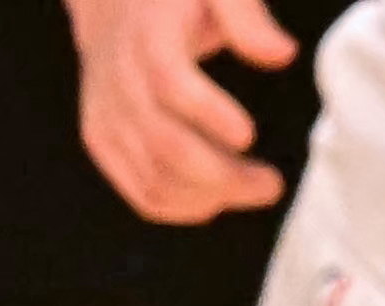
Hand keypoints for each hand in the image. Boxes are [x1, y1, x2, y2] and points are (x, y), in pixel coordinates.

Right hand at [69, 0, 293, 224]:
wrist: (110, 5)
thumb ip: (247, 15)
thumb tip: (283, 54)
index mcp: (148, 39)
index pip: (171, 85)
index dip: (209, 114)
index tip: (249, 135)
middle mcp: (119, 83)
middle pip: (166, 146)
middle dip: (223, 176)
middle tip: (271, 183)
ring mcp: (106, 117)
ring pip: (155, 180)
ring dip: (210, 198)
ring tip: (253, 188)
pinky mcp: (101, 142)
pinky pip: (142, 192)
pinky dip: (183, 207)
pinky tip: (217, 199)